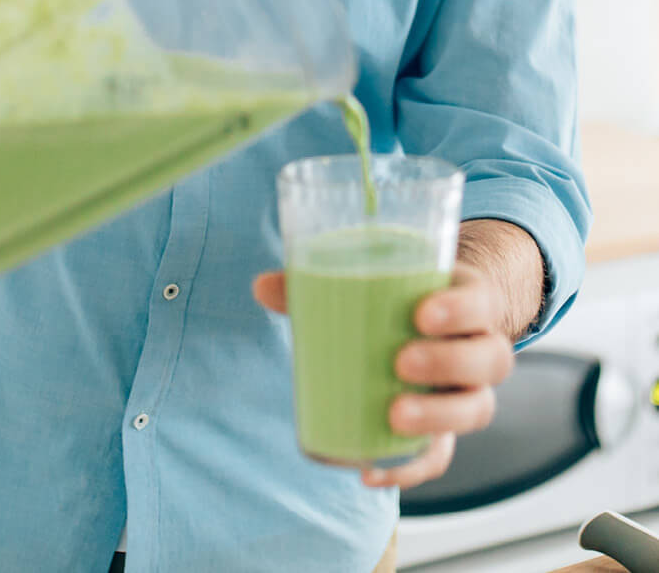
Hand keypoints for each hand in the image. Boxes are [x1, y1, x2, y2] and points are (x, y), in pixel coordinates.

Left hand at [252, 261, 514, 488]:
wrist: (430, 324)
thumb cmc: (398, 298)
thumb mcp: (372, 282)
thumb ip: (319, 282)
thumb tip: (261, 287)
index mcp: (469, 301)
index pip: (484, 302)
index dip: (462, 309)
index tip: (420, 313)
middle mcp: (480, 348)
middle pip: (491, 359)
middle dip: (448, 363)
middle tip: (401, 363)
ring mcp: (468, 392)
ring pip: (476, 409)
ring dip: (438, 416)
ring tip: (393, 413)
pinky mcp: (447, 431)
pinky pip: (440, 457)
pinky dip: (408, 468)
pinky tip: (371, 470)